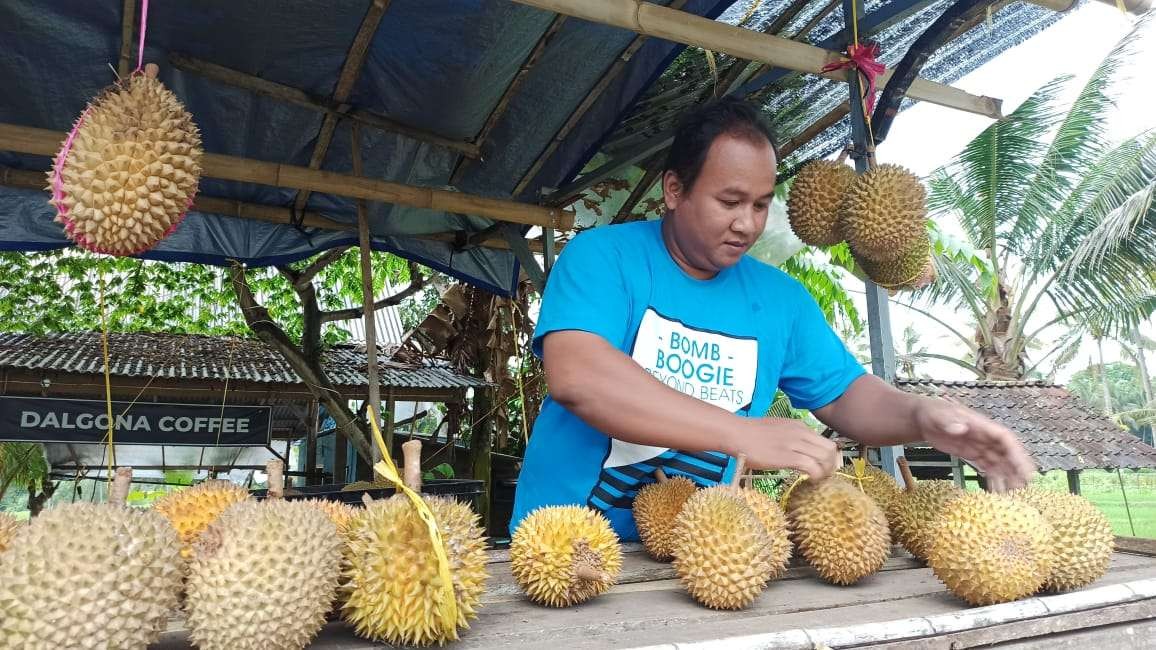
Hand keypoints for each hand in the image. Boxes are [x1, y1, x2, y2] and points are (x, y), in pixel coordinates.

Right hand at [728, 418, 841, 479]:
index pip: (826, 442)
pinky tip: (810, 481)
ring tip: (817, 480)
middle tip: (824, 476)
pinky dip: (816, 476)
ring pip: (824, 459)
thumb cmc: (751, 432)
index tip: (824, 467)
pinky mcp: (788, 456)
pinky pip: (812, 467)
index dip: (829, 457)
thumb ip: (791, 435)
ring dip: (825, 472)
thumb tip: (797, 448)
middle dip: (831, 465)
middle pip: (830, 450)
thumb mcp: (778, 428)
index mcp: (800, 426)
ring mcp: (795, 444)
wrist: (737, 433)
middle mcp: (801, 433)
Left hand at [913, 398, 1035, 490]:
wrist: (923, 419)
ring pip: (1000, 463)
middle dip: (1017, 470)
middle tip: (1025, 488)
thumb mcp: (938, 415)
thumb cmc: (933, 413)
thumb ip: (949, 421)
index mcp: (982, 426)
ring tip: (1014, 495)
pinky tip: (997, 493)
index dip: (1017, 454)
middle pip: (1007, 453)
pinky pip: (988, 468)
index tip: (1025, 470)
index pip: (1005, 439)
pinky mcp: (973, 455)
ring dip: (1008, 478)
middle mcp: (985, 437)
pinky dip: (994, 479)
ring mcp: (980, 447)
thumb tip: (960, 428)